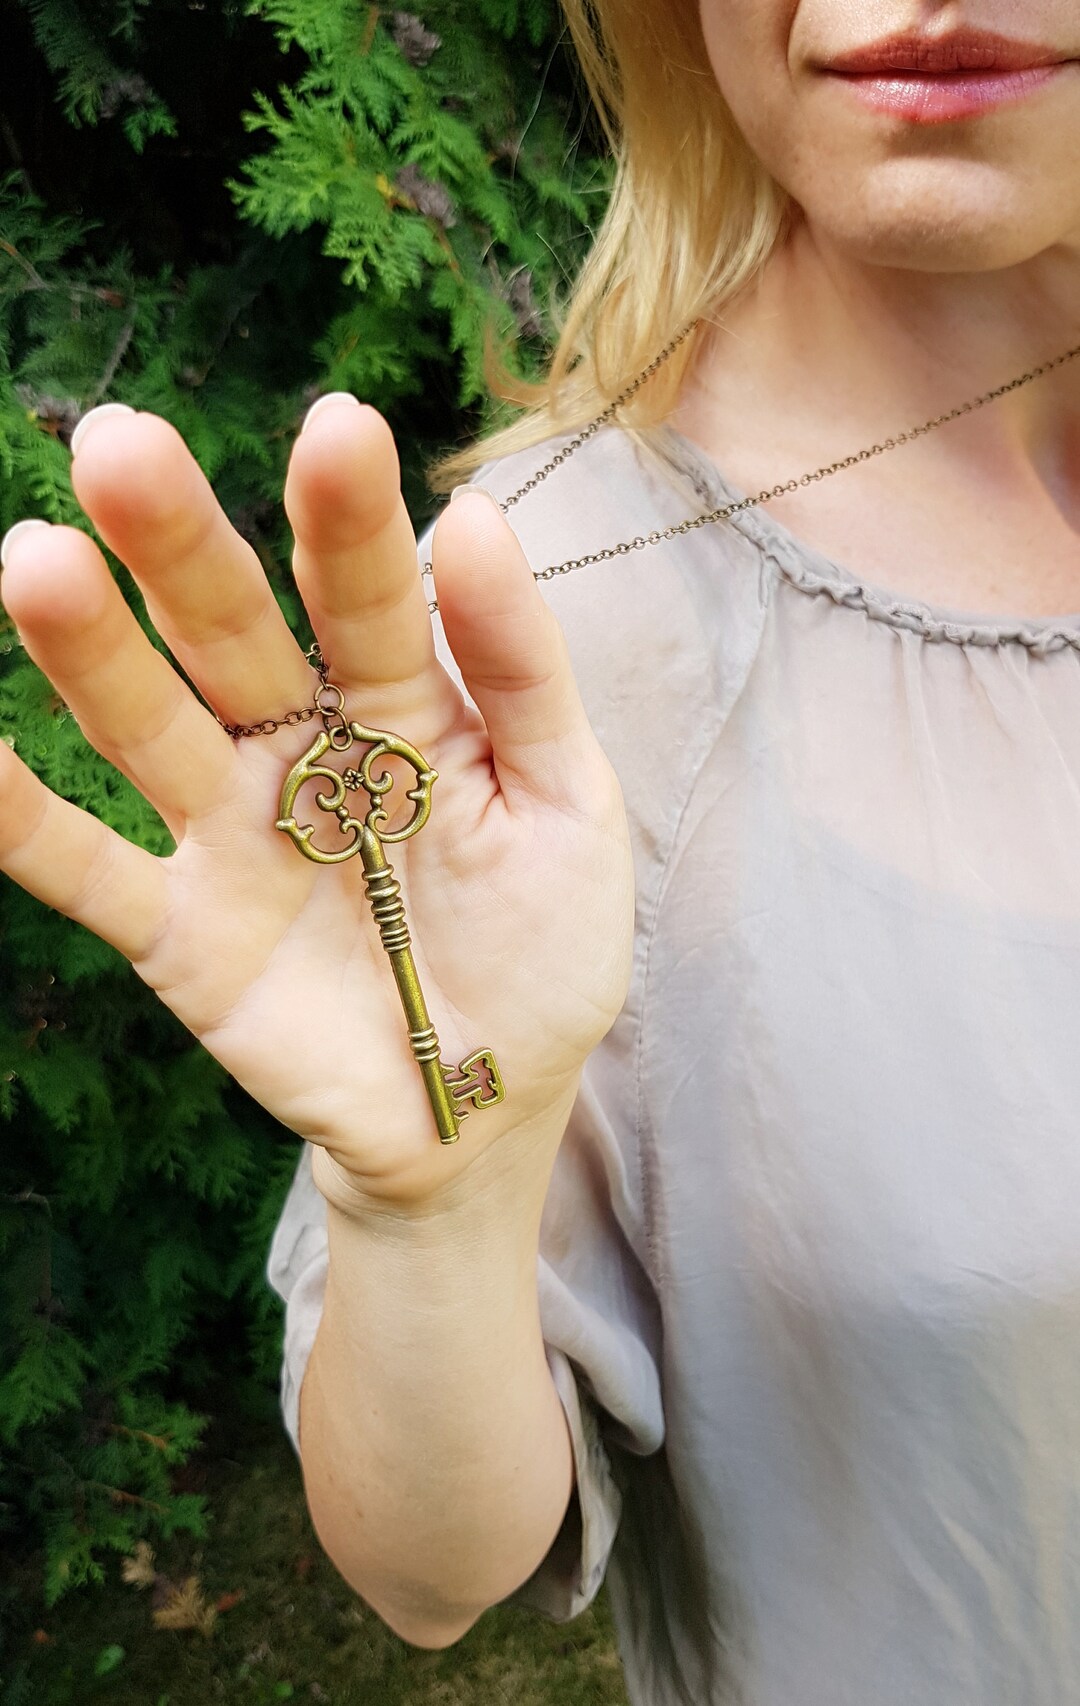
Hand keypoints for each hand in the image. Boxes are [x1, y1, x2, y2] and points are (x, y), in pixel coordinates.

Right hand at [0, 400, 633, 1210]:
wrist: (484, 1101)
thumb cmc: (545, 941)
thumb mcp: (568, 803)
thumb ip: (521, 672)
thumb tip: (475, 514)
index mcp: (399, 704)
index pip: (367, 597)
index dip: (349, 520)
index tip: (336, 427)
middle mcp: (297, 747)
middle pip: (231, 634)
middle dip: (182, 547)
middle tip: (121, 446)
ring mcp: (227, 833)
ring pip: (146, 726)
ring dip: (89, 653)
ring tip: (36, 561)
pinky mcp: (177, 930)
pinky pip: (85, 866)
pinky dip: (20, 817)